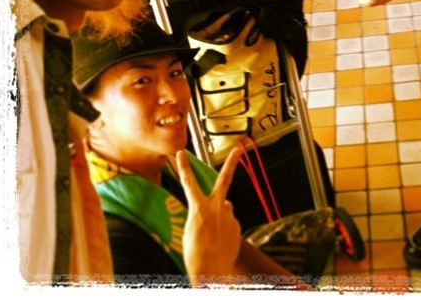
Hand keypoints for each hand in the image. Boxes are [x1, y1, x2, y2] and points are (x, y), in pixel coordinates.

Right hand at [176, 148, 241, 284]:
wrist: (211, 273)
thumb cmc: (195, 255)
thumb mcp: (190, 230)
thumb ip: (202, 213)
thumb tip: (217, 206)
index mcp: (199, 208)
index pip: (188, 182)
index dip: (183, 167)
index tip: (180, 153)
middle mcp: (216, 207)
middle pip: (225, 178)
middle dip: (232, 162)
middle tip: (239, 148)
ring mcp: (229, 215)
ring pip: (224, 208)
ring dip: (218, 216)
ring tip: (210, 236)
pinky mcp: (236, 225)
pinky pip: (228, 222)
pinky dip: (223, 229)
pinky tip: (218, 242)